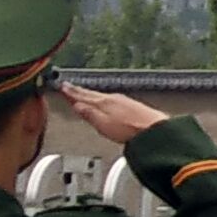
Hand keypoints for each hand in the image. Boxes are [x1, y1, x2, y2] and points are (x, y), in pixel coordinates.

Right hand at [51, 81, 165, 148]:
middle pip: (91, 94)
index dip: (71, 92)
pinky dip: (101, 98)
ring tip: (82, 92)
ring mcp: (123, 101)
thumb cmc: (130, 130)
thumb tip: (76, 106)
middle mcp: (113, 98)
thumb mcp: (103, 125)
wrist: (154, 130)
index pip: (82, 96)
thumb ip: (89, 114)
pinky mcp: (131, 106)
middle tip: (68, 86)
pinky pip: (110, 99)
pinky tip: (104, 101)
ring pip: (100, 95)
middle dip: (78, 90)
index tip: (62, 87)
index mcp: (104, 102)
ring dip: (89, 94)